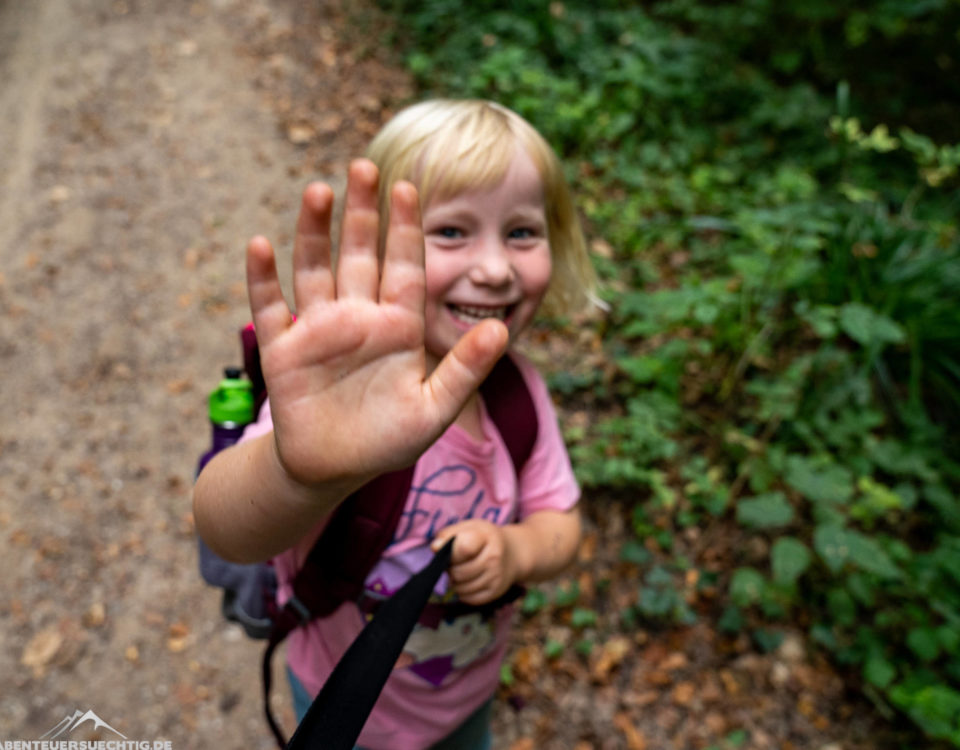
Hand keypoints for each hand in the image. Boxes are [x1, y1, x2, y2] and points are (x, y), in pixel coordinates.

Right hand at [247, 160, 508, 489]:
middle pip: (360, 254)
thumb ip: (466, 369)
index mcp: (398, 325)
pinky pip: (270, 307)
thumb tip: (503, 329)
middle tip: (364, 166)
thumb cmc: (390, 440)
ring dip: (314, 232)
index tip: (409, 187)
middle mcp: (359, 317)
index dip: (406, 228)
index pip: (404, 266)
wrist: (335, 470)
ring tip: (319, 191)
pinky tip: (261, 244)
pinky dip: (263, 278)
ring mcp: (318, 329)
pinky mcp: (282, 349)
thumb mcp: (435, 408)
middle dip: (363, 212)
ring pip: (315, 268)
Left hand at [432, 520, 518, 604]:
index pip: (463, 548)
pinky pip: (468, 599)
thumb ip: (448, 535)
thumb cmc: (484, 538)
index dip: (450, 552)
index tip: (449, 550)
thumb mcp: (469, 527)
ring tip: (461, 570)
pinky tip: (468, 581)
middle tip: (454, 562)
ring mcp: (496, 577)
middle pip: (458, 572)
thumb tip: (435, 548)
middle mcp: (494, 557)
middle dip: (450, 569)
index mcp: (487, 536)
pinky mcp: (495, 592)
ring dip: (455, 581)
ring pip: (461, 588)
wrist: (513, 553)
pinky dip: (462, 592)